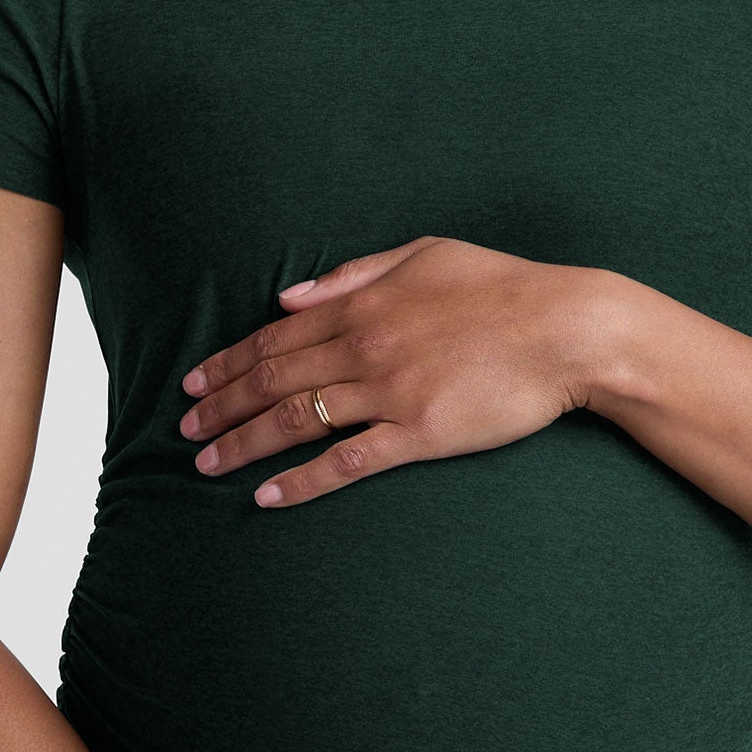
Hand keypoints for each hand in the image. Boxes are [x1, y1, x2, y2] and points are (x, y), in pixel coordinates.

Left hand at [177, 236, 608, 505]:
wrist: (567, 327)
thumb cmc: (503, 285)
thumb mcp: (423, 254)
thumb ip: (352, 274)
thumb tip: (289, 295)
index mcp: (363, 303)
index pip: (276, 337)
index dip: (229, 363)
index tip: (195, 384)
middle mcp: (364, 347)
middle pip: (274, 380)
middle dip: (221, 407)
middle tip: (185, 431)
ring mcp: (390, 392)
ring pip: (298, 420)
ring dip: (244, 444)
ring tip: (207, 464)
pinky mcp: (420, 433)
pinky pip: (347, 462)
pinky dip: (302, 481)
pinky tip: (268, 497)